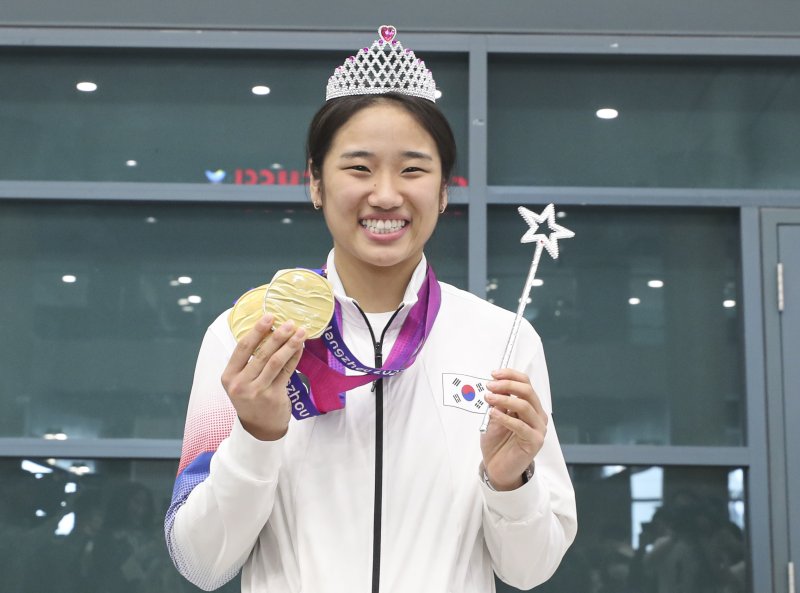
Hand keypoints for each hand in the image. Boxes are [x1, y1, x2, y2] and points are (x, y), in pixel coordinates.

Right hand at [221, 314, 305, 440]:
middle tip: (289, 322)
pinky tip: (300, 348)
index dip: (256, 330)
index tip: (268, 317)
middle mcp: (240, 384)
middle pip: (260, 353)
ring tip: (300, 332)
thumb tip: (268, 331)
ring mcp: (257, 391)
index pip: (242, 348)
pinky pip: (286, 372)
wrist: (259, 428)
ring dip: (289, 344)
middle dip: (277, 335)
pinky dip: (294, 358)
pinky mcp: (273, 396)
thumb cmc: (251, 398)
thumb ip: (248, 361)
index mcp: (229, 376)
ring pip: (275, 362)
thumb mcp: (241, 381)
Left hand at [480, 368, 547, 490]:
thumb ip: (498, 404)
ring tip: (489, 398)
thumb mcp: (494, 417)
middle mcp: (537, 415)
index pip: (526, 384)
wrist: (497, 467)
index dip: (511, 376)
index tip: (494, 374)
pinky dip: (505, 417)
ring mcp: (538, 428)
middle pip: (527, 392)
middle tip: (490, 385)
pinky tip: (493, 414)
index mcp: (530, 407)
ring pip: (525, 406)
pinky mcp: (534, 441)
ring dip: (504, 399)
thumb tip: (494, 387)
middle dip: (507, 385)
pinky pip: (520, 426)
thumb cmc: (497, 442)